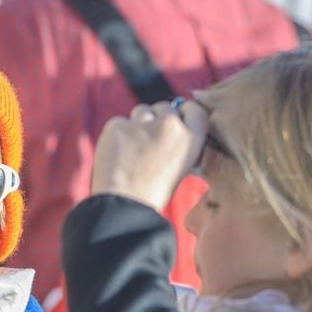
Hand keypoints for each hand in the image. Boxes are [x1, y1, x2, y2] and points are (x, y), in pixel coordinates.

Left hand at [92, 99, 208, 210]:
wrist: (124, 204)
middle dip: (158, 119)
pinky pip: (120, 122)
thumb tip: (175, 129)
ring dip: (138, 123)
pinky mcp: (118, 124)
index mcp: (191, 138)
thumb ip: (180, 144)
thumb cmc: (152, 192)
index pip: (194, 110)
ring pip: (142, 111)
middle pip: (165, 107)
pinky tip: (117, 153)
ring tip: (133, 150)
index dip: (184, 113)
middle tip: (149, 142)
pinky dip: (118, 134)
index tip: (177, 117)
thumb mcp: (180, 168)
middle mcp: (170, 125)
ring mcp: (143, 123)